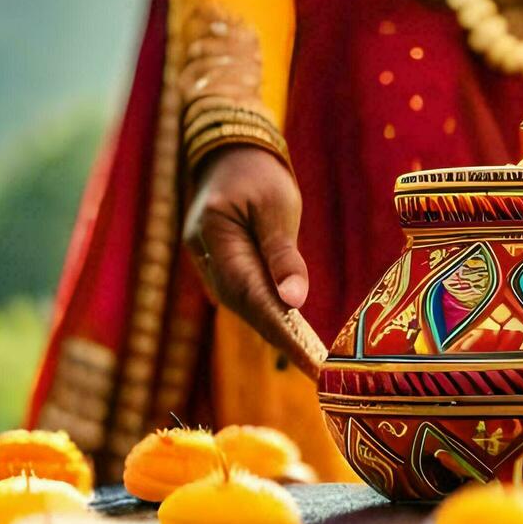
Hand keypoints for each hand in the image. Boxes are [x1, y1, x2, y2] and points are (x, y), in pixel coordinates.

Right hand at [183, 146, 322, 375]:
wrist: (230, 153)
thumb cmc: (258, 174)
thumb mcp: (277, 205)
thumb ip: (282, 253)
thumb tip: (293, 303)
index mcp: (214, 235)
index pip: (250, 294)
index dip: (280, 332)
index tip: (309, 360)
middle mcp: (204, 255)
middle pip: (244, 307)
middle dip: (281, 340)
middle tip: (319, 369)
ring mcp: (206, 262)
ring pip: (242, 305)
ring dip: (276, 332)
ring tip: (313, 359)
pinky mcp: (219, 266)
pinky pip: (243, 295)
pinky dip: (267, 314)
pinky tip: (294, 333)